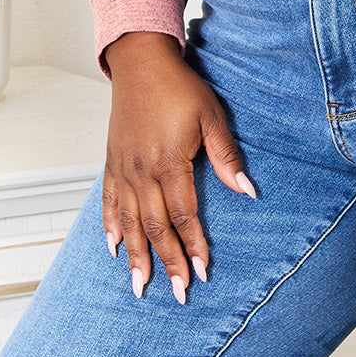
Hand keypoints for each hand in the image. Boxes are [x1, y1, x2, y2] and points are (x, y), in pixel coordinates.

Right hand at [102, 32, 255, 302]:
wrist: (142, 63)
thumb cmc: (180, 87)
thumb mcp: (212, 117)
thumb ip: (226, 157)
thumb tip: (248, 191)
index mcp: (170, 163)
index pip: (184, 215)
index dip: (193, 245)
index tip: (203, 272)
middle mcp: (142, 172)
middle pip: (155, 227)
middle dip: (167, 262)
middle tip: (178, 293)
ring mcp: (124, 169)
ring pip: (128, 222)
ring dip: (136, 256)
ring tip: (140, 286)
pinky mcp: (112, 162)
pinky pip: (108, 202)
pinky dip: (110, 227)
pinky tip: (114, 248)